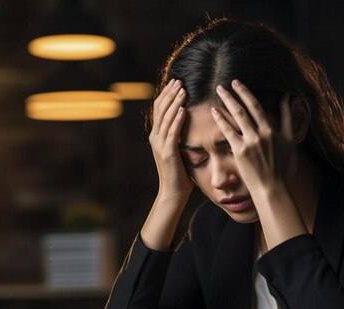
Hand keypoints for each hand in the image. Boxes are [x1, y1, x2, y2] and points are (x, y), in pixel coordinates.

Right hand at [149, 79, 192, 202]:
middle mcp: (155, 138)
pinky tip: (183, 109)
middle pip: (161, 110)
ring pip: (166, 118)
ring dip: (174, 102)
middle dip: (170, 94)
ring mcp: (160, 145)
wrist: (173, 192)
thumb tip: (188, 121)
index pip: (160, 110)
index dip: (167, 95)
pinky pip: (172, 132)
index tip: (176, 83)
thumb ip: (179, 136)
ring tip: (183, 89)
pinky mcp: (168, 152)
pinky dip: (177, 119)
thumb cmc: (179, 173)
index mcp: (157, 136)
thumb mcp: (178, 150)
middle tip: (179, 81)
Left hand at [211, 80, 295, 195]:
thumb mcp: (290, 142)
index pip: (257, 106)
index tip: (237, 83)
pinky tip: (214, 111)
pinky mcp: (240, 152)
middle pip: (246, 108)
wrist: (273, 188)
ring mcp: (250, 142)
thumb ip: (288, 119)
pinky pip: (228, 132)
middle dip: (235, 93)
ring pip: (237, 116)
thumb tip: (289, 99)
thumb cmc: (283, 168)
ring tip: (218, 91)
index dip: (246, 93)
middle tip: (225, 83)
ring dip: (227, 101)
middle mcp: (261, 134)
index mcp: (272, 130)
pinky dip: (221, 120)